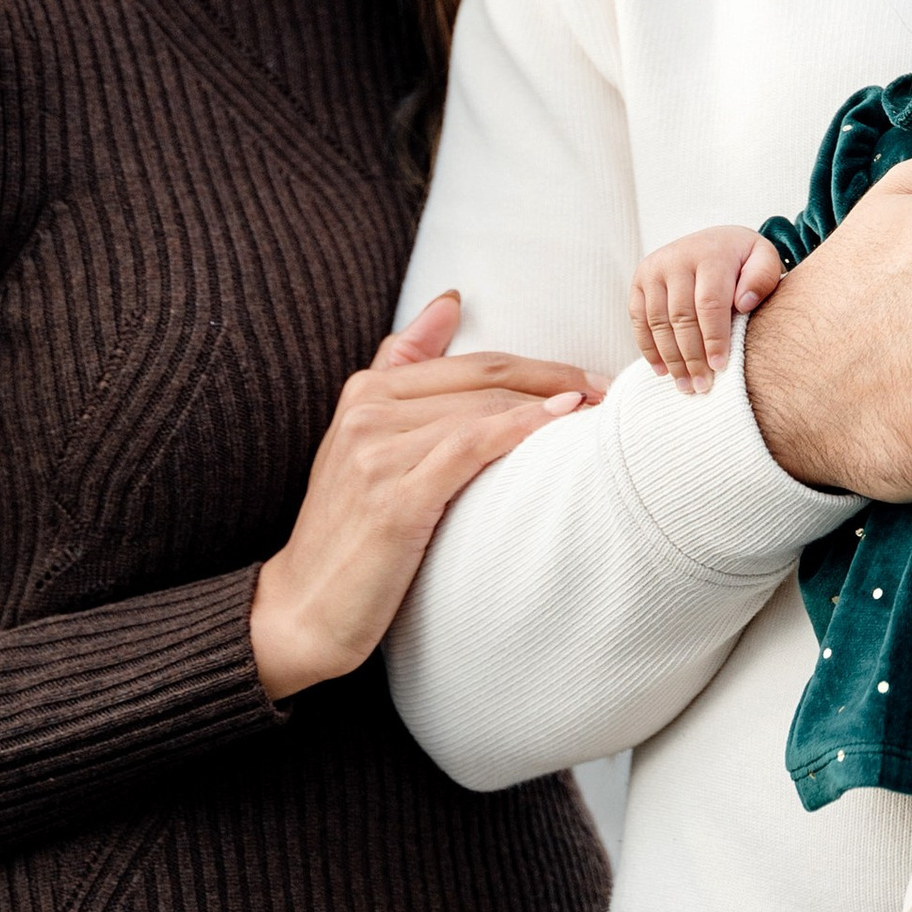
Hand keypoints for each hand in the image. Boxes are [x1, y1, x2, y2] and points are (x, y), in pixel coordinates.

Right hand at [249, 290, 604, 700]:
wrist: (302, 610)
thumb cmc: (349, 531)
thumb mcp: (366, 439)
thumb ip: (405, 365)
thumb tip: (449, 301)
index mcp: (365, 390)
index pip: (473, 363)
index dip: (539, 367)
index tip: (588, 381)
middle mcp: (367, 412)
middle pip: (485, 380)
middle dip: (557, 381)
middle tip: (609, 394)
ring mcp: (376, 453)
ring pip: (482, 410)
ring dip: (550, 405)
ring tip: (599, 415)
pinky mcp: (393, 498)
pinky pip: (469, 447)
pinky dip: (519, 428)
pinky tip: (558, 423)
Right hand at [630, 228, 786, 391]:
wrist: (715, 240)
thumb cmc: (744, 260)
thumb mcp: (764, 259)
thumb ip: (762, 278)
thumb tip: (744, 304)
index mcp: (710, 253)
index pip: (709, 303)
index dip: (714, 339)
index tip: (720, 367)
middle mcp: (677, 258)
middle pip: (681, 317)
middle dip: (692, 356)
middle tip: (702, 386)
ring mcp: (654, 268)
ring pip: (658, 322)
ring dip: (671, 359)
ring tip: (685, 385)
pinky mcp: (639, 280)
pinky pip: (638, 319)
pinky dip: (649, 348)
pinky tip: (663, 370)